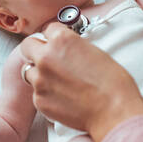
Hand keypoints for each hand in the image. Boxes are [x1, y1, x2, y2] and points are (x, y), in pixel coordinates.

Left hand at [19, 23, 142, 141]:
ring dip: (39, 74)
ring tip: (58, 82)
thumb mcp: (95, 52)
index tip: (56, 42)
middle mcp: (46, 57)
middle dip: (36, 50)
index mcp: (62, 40)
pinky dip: (46, 94)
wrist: (113, 112)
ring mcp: (40, 80)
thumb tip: (68, 50)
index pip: (47, 29)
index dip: (53, 37)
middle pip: (28, 46)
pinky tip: (63, 98)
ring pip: (29, 71)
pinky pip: (37, 93)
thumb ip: (74, 47)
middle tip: (48, 59)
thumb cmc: (113, 84)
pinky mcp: (39, 100)